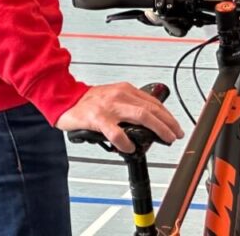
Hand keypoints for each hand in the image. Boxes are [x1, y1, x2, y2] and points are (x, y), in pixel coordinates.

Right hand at [56, 83, 183, 153]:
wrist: (64, 98)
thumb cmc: (88, 101)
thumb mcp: (113, 96)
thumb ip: (129, 106)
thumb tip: (147, 124)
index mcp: (126, 90)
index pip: (153, 102)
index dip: (167, 115)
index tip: (175, 126)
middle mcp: (120, 95)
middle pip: (152, 109)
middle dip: (168, 123)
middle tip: (176, 135)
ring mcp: (110, 106)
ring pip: (141, 117)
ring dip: (157, 129)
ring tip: (164, 139)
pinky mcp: (97, 118)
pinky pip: (116, 132)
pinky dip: (126, 142)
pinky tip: (129, 148)